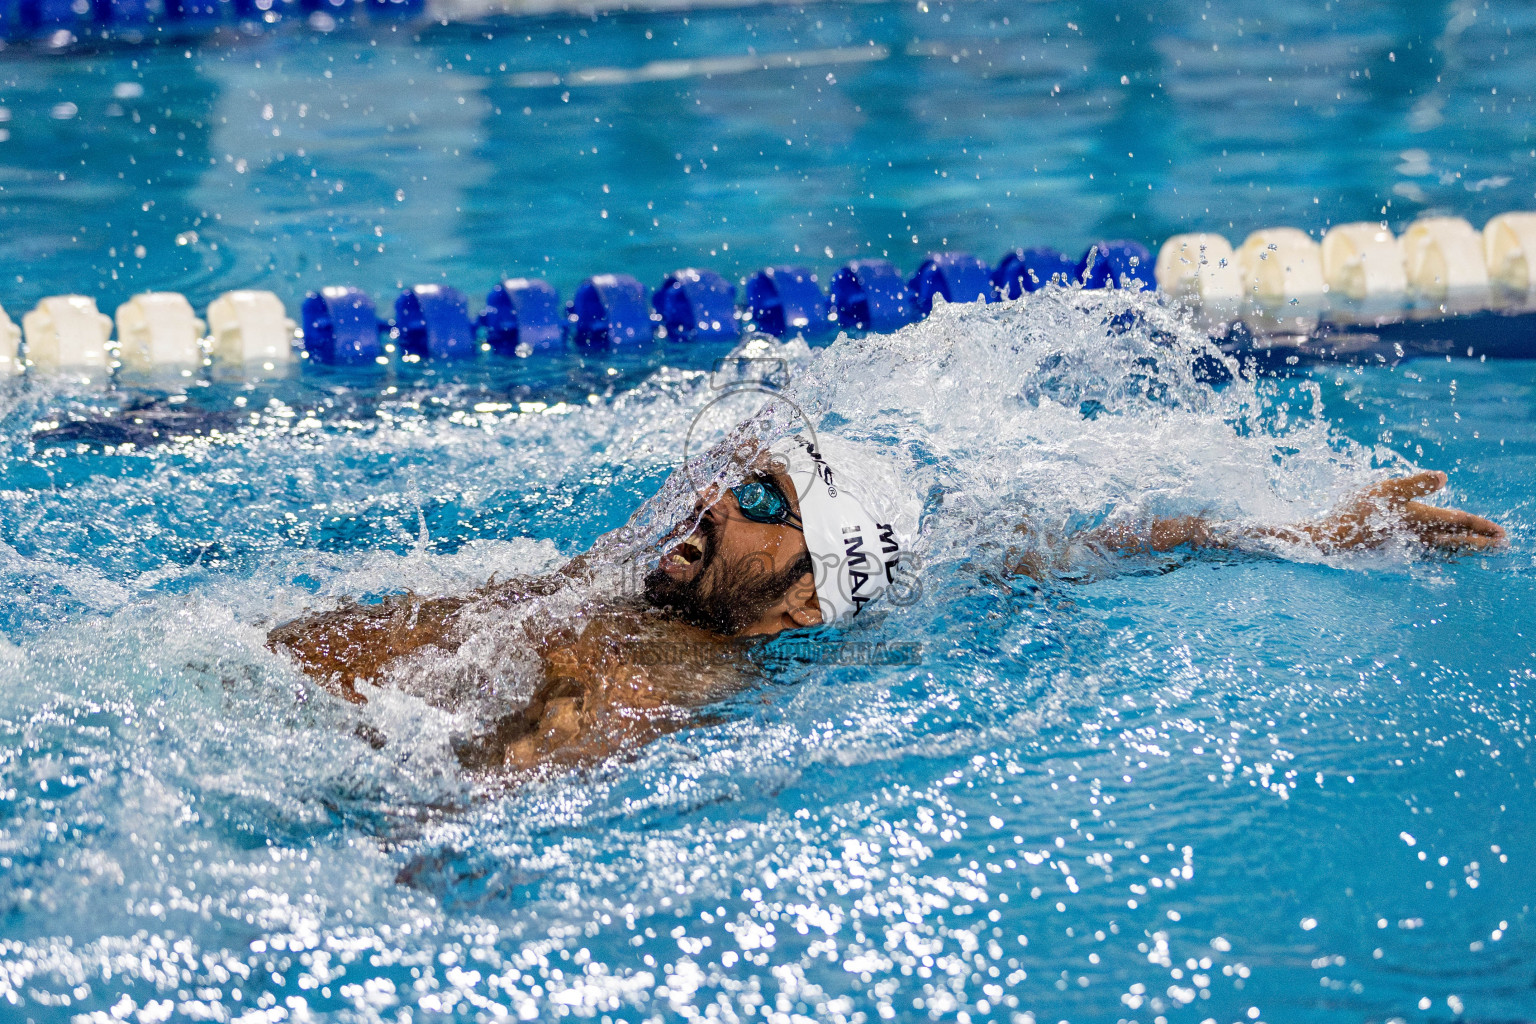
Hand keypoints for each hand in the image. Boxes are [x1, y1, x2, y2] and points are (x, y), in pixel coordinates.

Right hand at [1285, 471, 1505, 553]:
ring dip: (1468, 551)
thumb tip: (1444, 477)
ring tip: (1481, 551)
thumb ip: (1415, 483)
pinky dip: (1447, 556)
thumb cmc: (1357, 511)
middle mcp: (1420, 537)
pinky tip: (1447, 556)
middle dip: (1482, 543)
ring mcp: (1410, 548)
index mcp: (1421, 519)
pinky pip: (1433, 556)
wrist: (1333, 539)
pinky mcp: (1399, 552)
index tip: (1501, 532)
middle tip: (1502, 546)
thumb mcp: (1384, 489)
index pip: (1459, 521)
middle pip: (1459, 541)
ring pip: (1447, 551)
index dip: (1481, 525)